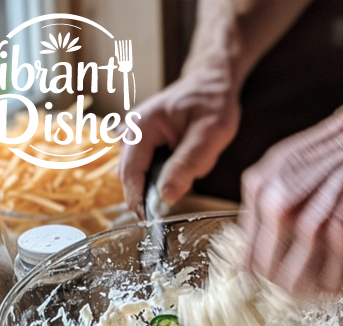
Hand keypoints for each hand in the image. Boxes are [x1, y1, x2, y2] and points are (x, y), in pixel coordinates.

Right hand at [119, 68, 240, 217]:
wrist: (210, 85)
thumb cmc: (211, 104)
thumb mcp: (209, 134)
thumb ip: (186, 164)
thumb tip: (165, 196)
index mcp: (140, 126)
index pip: (130, 173)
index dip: (139, 201)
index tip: (154, 223)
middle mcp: (130, 132)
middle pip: (132, 178)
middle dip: (154, 193)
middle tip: (179, 197)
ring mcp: (134, 139)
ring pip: (142, 177)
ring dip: (162, 184)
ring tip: (189, 169)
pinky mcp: (142, 147)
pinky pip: (148, 172)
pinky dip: (164, 177)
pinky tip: (183, 167)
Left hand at [241, 79, 342, 297]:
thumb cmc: (332, 153)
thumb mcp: (276, 169)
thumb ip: (257, 213)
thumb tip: (246, 265)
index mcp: (265, 197)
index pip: (253, 266)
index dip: (265, 278)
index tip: (276, 278)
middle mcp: (291, 215)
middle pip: (280, 283)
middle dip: (293, 286)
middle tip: (308, 275)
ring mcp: (326, 230)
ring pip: (313, 289)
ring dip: (322, 284)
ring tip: (333, 261)